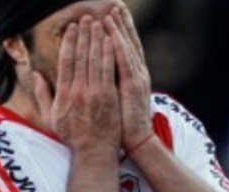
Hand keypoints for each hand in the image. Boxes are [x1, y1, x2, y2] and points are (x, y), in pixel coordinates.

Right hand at [33, 16, 120, 152]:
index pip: (66, 62)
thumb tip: (35, 74)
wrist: (93, 151)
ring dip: (97, 39)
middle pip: (80, 56)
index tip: (72, 29)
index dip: (69, 42)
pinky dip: (109, 53)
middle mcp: (77, 92)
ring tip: (98, 23)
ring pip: (95, 59)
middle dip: (84, 35)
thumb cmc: (71, 135)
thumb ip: (42, 94)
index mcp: (62, 95)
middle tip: (86, 18)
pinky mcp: (109, 96)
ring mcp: (94, 93)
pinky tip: (111, 40)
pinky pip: (109, 69)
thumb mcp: (50, 117)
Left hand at [106, 7, 153, 151]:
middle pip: (126, 43)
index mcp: (128, 76)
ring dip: (119, 30)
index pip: (121, 48)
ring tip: (111, 14)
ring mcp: (136, 78)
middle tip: (114, 5)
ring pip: (126, 49)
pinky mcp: (133, 86)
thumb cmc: (119, 125)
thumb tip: (92, 77)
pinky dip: (119, 48)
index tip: (107, 16)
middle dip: (120, 24)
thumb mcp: (111, 102)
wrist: (135, 141)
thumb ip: (105, 86)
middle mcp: (135, 73)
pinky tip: (113, 35)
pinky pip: (125, 63)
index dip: (115, 32)